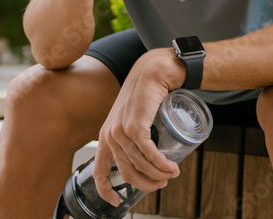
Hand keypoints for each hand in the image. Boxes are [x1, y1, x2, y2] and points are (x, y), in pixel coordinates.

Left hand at [91, 48, 185, 204]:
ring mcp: (121, 130)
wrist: (152, 71)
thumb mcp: (132, 118)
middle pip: (127, 172)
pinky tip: (170, 167)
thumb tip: (146, 158)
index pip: (99, 171)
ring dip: (159, 173)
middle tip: (163, 183)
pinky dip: (160, 163)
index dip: (106, 191)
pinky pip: (148, 153)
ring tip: (173, 173)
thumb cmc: (145, 94)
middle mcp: (110, 135)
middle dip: (147, 184)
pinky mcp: (135, 125)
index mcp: (106, 136)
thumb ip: (133, 135)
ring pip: (140, 164)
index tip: (117, 202)